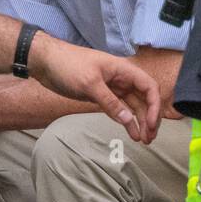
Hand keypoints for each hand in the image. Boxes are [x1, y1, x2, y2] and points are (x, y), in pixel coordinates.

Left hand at [27, 35, 162, 142]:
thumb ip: (109, 102)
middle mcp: (121, 78)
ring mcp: (112, 87)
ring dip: (140, 121)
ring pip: (133, 105)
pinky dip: (126, 120)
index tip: (152, 124)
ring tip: (143, 140)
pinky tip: (130, 132)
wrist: (45, 61)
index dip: (155, 105)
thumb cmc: (67, 65)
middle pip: (144, 98)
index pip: (148, 86)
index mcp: (122, 70)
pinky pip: (119, 108)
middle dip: (150, 117)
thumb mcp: (89, 83)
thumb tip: (128, 120)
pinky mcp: (101, 95)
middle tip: (150, 138)